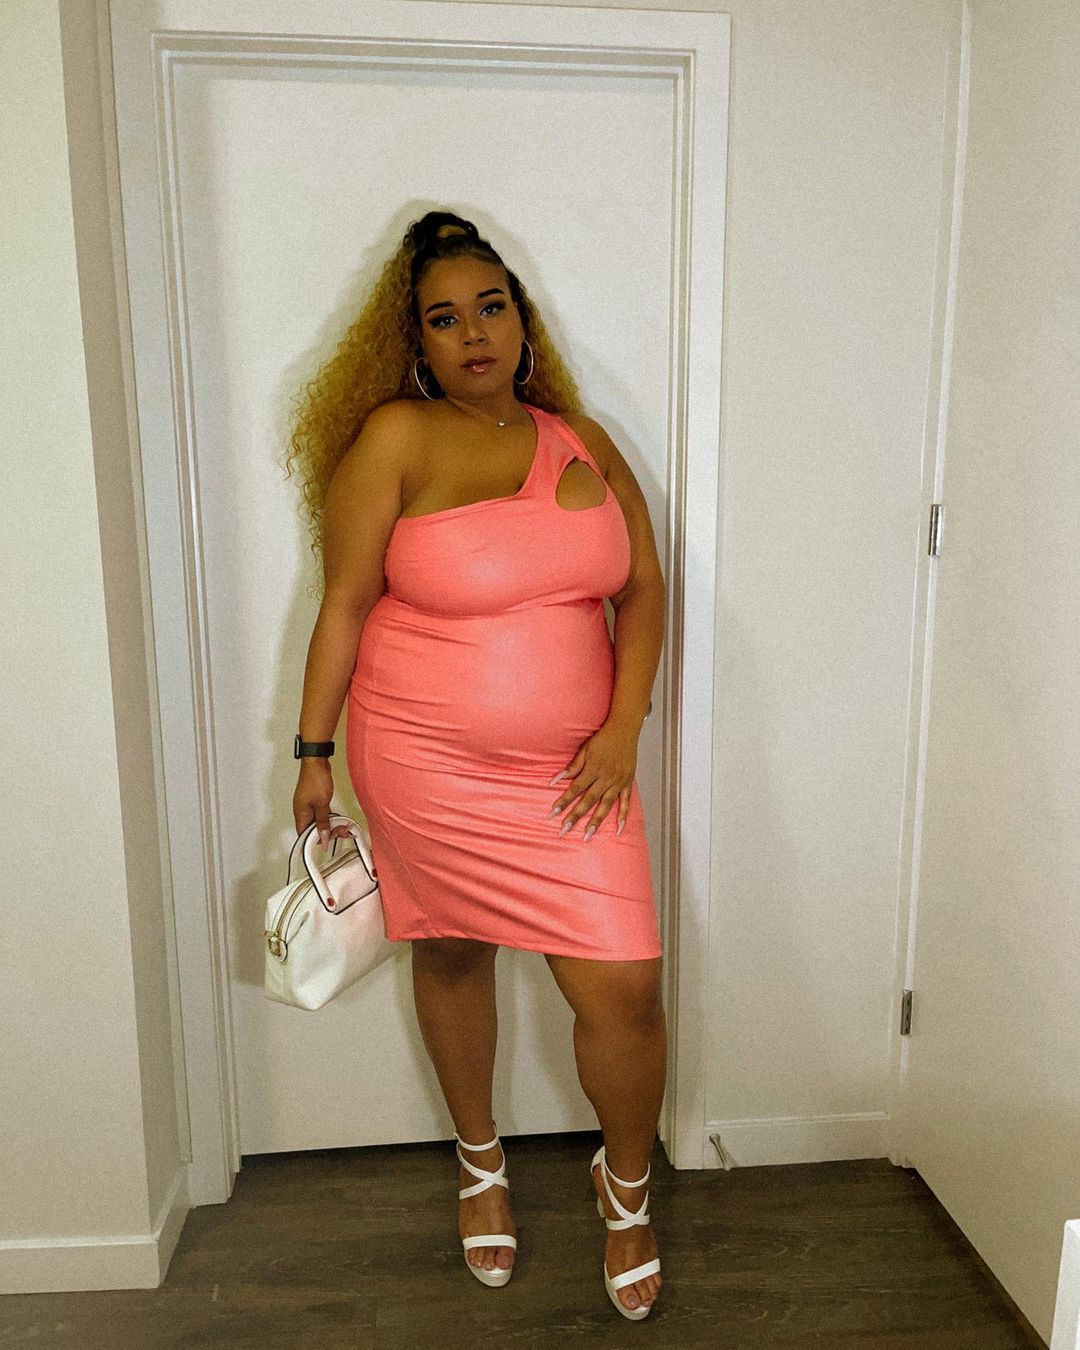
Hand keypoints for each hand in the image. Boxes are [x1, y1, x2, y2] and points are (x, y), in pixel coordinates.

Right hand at [293, 758, 350, 849]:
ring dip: (331, 825)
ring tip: (343, 826)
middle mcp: (302, 811)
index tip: (328, 842)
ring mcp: (308, 806)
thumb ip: (323, 822)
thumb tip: (323, 838)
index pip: (304, 836)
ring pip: (319, 822)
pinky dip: (330, 817)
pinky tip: (338, 819)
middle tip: (341, 831)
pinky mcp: (314, 800)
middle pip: (313, 830)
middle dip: (328, 832)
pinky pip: (322, 814)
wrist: (316, 762)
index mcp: (300, 814)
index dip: (316, 841)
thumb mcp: (321, 805)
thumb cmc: (314, 779)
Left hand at [546, 719, 638, 840]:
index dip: (563, 802)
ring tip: (587, 835)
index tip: (553, 814)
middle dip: (575, 816)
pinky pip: (626, 802)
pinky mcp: (627, 783)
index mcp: (593, 769)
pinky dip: (623, 816)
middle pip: (588, 801)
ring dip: (596, 821)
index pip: (574, 789)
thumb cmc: (603, 738)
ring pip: (605, 805)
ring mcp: (618, 782)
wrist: (624, 729)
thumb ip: (572, 767)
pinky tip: (618, 829)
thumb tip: (555, 780)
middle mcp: (605, 778)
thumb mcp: (585, 749)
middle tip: (564, 830)